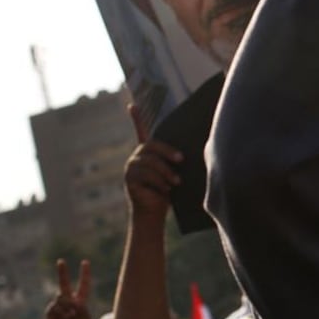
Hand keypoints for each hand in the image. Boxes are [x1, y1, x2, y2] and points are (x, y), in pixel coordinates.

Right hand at [45, 260, 91, 318]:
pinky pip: (57, 306)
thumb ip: (82, 308)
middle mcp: (68, 302)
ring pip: (63, 297)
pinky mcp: (50, 312)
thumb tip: (70, 299)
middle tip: (60, 261)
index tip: (85, 262)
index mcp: (80, 303)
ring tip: (70, 318)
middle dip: (62, 272)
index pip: (83, 286)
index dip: (84, 274)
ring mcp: (58, 306)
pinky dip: (63, 313)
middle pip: (64, 284)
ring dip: (69, 307)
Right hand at [124, 104, 181, 220]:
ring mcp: (131, 167)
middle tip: (181, 160)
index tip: (132, 105)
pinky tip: (166, 189)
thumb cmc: (168, 191)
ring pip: (150, 162)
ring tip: (176, 182)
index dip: (136, 118)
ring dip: (166, 171)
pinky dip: (159, 181)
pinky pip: (145, 175)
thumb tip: (189, 154)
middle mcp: (137, 157)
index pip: (141, 131)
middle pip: (151, 146)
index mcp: (147, 153)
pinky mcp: (129, 179)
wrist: (154, 213)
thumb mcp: (174, 172)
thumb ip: (175, 161)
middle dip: (167, 152)